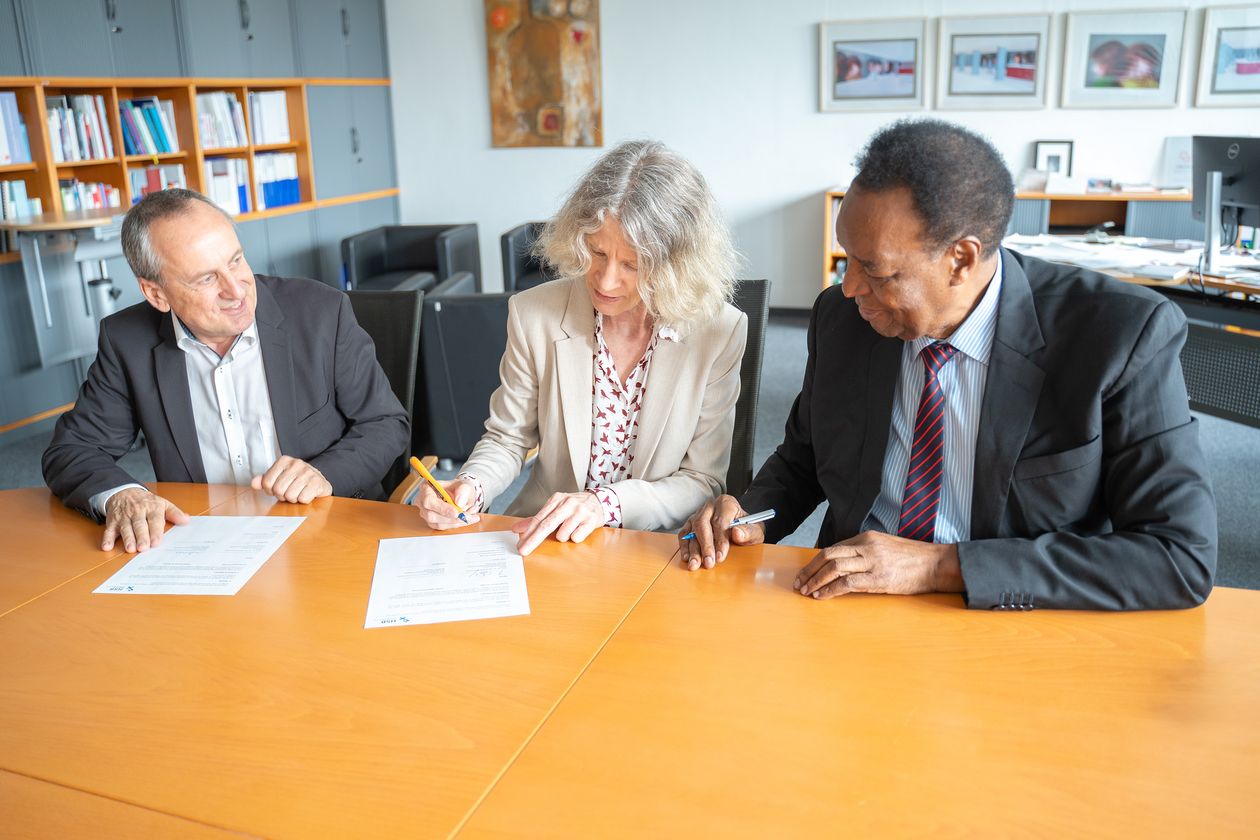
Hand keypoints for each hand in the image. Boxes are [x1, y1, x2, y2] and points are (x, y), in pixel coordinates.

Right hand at [102, 487, 189, 552]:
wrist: (124, 492)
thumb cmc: (146, 502)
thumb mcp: (162, 503)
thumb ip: (174, 513)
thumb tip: (186, 520)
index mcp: (151, 508)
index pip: (154, 520)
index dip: (155, 531)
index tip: (157, 542)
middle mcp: (137, 512)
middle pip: (139, 525)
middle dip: (141, 536)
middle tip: (144, 548)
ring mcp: (124, 517)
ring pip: (125, 528)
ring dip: (127, 539)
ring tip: (130, 549)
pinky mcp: (112, 521)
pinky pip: (109, 530)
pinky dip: (107, 538)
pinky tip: (107, 546)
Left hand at [250, 456, 332, 503]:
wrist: (319, 480)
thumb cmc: (297, 480)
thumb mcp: (279, 477)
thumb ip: (265, 480)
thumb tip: (254, 483)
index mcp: (284, 461)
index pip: (267, 482)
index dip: (270, 490)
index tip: (278, 488)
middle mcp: (296, 464)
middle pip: (278, 489)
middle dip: (282, 495)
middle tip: (288, 492)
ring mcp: (308, 472)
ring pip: (290, 495)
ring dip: (293, 499)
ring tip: (297, 492)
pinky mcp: (317, 482)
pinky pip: (303, 498)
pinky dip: (303, 500)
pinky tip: (306, 493)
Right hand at [412, 478, 479, 529]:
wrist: (462, 495)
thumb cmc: (459, 488)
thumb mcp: (464, 485)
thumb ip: (463, 491)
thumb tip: (459, 503)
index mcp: (426, 488)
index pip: (428, 500)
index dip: (441, 508)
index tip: (456, 512)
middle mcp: (423, 502)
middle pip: (432, 515)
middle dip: (452, 518)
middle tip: (468, 517)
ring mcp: (426, 514)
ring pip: (439, 524)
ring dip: (457, 522)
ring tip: (472, 516)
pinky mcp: (433, 522)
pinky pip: (444, 527)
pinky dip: (458, 524)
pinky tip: (467, 518)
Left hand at [512, 491, 603, 555]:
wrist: (600, 501)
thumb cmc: (574, 507)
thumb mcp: (556, 508)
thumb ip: (537, 519)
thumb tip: (517, 529)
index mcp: (556, 499)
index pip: (539, 518)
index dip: (528, 533)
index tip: (520, 545)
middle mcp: (567, 503)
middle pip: (546, 525)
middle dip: (533, 540)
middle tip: (524, 551)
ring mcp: (580, 511)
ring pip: (563, 535)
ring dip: (564, 537)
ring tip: (571, 528)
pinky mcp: (591, 520)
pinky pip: (576, 537)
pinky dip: (576, 537)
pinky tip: (580, 529)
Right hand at [677, 494, 764, 570]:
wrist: (741, 527)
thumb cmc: (747, 528)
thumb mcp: (755, 530)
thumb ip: (749, 531)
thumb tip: (737, 533)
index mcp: (726, 503)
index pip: (720, 521)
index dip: (720, 540)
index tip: (721, 556)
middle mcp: (710, 507)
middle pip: (703, 525)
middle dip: (705, 546)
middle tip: (708, 562)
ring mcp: (698, 514)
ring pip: (692, 530)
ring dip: (693, 549)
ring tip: (695, 564)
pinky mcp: (691, 524)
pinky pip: (684, 534)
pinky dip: (684, 546)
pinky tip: (687, 557)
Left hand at [794, 531, 962, 598]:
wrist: (937, 564)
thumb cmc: (913, 559)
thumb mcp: (885, 547)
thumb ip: (865, 552)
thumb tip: (843, 565)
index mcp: (867, 538)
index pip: (833, 548)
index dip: (815, 561)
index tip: (805, 573)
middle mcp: (867, 547)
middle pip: (828, 555)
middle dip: (809, 570)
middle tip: (799, 582)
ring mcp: (873, 562)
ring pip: (834, 567)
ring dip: (816, 580)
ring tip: (806, 591)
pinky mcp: (879, 579)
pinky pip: (847, 583)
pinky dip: (831, 590)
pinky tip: (822, 596)